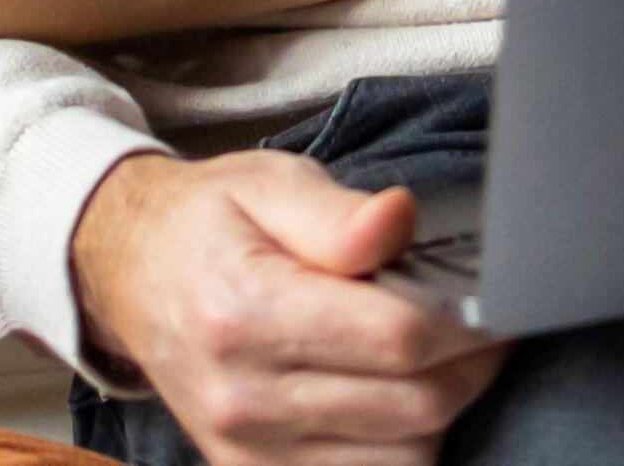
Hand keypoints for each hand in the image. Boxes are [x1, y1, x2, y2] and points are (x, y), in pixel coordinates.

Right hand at [73, 150, 501, 465]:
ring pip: (403, 459)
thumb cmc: (210, 224)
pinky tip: (395, 399)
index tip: (496, 304)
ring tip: (435, 360)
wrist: (126, 274)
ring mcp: (247, 448)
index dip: (468, 325)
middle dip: (471, 368)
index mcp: (246, 310)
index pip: (397, 339)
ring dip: (440, 412)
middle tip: (484, 330)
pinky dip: (400, 447)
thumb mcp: (269, 185)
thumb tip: (399, 222)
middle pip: (412, 408)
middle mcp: (243, 395)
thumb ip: (339, 213)